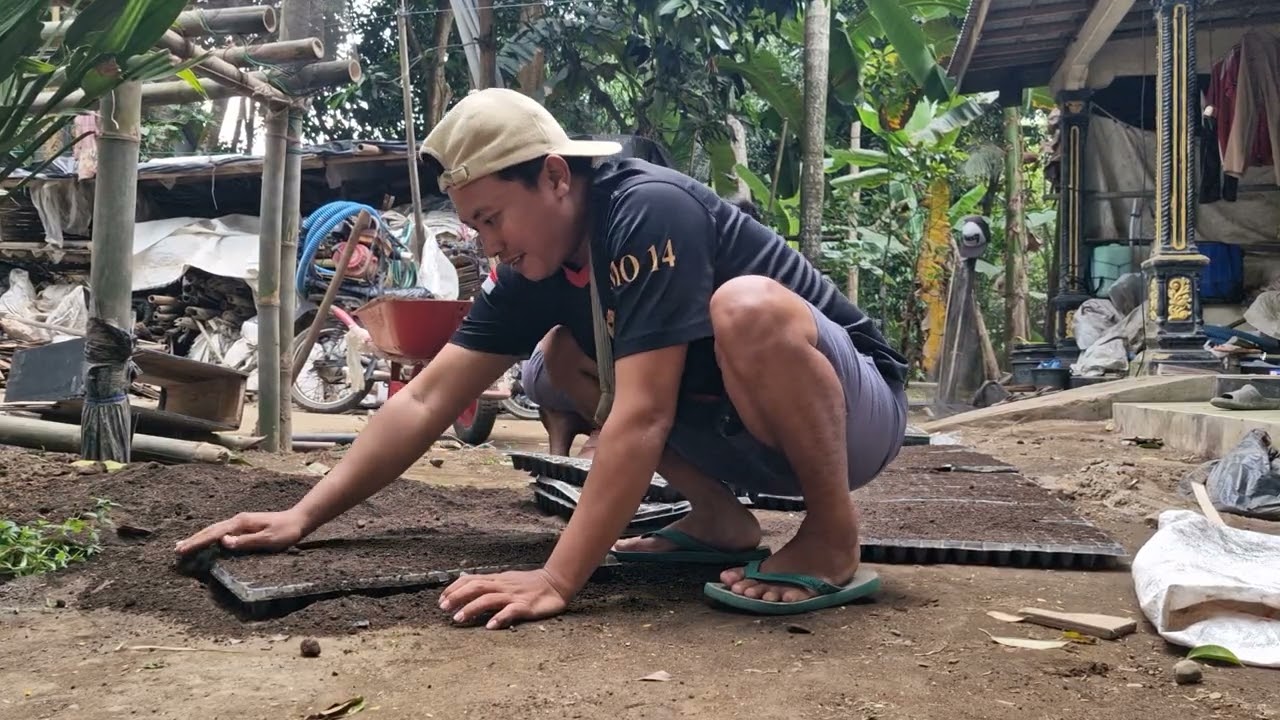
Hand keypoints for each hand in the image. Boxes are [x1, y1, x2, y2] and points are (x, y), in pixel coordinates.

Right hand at [174, 510, 307, 554]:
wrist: (299, 520)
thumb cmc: (286, 532)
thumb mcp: (268, 540)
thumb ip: (246, 541)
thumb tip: (223, 541)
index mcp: (241, 523)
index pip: (214, 534)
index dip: (197, 542)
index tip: (182, 550)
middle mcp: (238, 520)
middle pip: (211, 530)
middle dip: (193, 539)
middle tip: (176, 549)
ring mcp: (241, 522)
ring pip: (215, 530)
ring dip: (199, 537)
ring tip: (184, 545)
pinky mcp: (244, 526)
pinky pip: (222, 532)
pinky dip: (210, 536)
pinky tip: (207, 541)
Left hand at [438, 569, 569, 629]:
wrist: (555, 583)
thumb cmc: (529, 584)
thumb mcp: (506, 580)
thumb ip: (488, 583)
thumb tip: (466, 582)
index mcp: (497, 580)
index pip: (471, 579)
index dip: (454, 588)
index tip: (442, 599)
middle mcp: (502, 586)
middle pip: (476, 587)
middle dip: (458, 597)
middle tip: (444, 608)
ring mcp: (513, 595)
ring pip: (489, 599)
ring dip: (472, 608)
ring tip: (459, 618)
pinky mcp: (526, 606)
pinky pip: (510, 611)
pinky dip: (499, 618)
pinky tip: (489, 626)